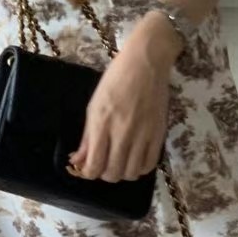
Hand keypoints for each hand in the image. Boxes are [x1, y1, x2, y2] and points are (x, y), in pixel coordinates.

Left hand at [68, 15, 180, 181]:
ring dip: (123, 173)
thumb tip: (78, 160)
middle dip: (105, 174)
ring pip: (132, 173)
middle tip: (104, 165)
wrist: (146, 62)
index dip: (89, 173)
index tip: (88, 169)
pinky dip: (141, 168)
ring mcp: (143, 134)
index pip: (94, 164)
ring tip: (120, 163)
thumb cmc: (115, 80)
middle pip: (113, 173)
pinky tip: (136, 160)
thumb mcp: (94, 106)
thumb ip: (87, 136)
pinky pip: (150, 164)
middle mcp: (122, 132)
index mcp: (102, 124)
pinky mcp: (159, 133)